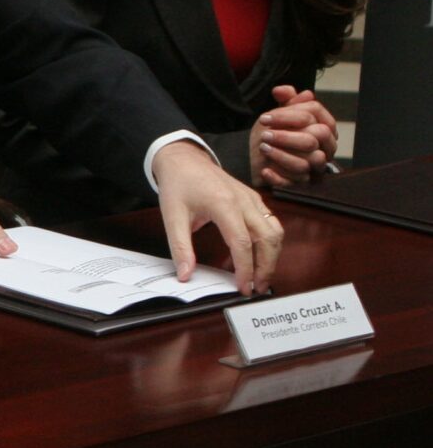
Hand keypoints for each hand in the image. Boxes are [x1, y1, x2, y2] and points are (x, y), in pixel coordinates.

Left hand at [153, 140, 282, 294]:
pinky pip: (270, 224)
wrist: (183, 158)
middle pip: (268, 239)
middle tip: (256, 288)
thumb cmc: (177, 184)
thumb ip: (180, 247)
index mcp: (223, 204)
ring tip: (258, 277)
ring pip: (275, 232)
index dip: (245, 270)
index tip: (242, 288)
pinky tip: (252, 256)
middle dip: (266, 267)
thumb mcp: (171, 216)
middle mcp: (243, 201)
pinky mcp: (254, 200)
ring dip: (271, 256)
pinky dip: (267, 243)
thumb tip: (185, 275)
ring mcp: (252, 199)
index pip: (242, 243)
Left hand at [250, 86, 337, 187]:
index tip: (265, 117)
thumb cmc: (271, 135)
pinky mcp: (301, 184)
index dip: (290, 114)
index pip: (315, 114)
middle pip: (314, 139)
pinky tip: (265, 170)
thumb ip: (285, 102)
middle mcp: (323, 149)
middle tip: (265, 135)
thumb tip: (282, 90)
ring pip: (307, 162)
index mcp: (322, 128)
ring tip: (263, 148)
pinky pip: (295, 182)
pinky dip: (279, 176)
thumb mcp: (277, 116)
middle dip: (287, 136)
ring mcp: (313, 168)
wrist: (253, 159)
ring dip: (282, 155)